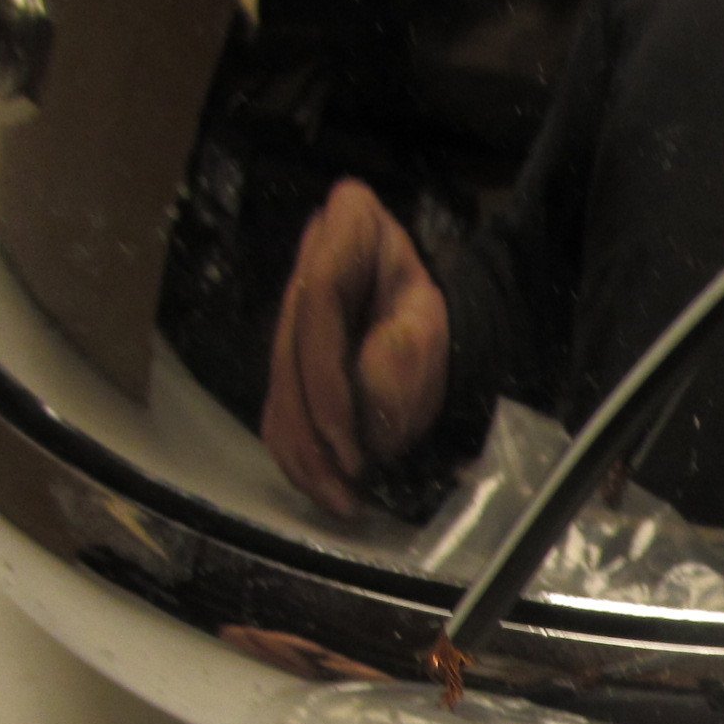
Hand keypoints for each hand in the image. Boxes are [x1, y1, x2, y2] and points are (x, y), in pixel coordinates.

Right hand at [263, 180, 451, 518]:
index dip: (325, 375)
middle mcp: (307, 259)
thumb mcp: (432, 334)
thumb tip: (361, 426)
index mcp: (350, 224)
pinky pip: (279, 408)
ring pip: (279, 386)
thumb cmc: (444, 322)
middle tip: (345, 489)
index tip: (350, 442)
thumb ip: (398, 368)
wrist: (442, 328)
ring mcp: (289, 310)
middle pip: (289, 352)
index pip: (319, 297)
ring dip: (304, 453)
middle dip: (313, 430)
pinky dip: (298, 453)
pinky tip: (323, 487)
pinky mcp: (286, 356)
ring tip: (339, 500)